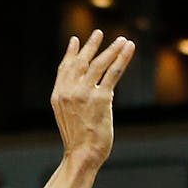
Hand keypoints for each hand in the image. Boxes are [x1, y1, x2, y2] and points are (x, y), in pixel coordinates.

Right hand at [50, 30, 135, 166]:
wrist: (82, 155)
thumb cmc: (78, 141)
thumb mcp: (68, 118)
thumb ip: (73, 101)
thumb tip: (88, 89)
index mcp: (58, 96)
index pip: (64, 69)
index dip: (70, 54)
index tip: (75, 41)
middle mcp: (69, 92)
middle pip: (81, 62)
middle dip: (90, 46)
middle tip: (98, 33)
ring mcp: (84, 94)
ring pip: (99, 64)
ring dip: (112, 49)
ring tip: (122, 40)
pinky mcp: (101, 98)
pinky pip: (113, 73)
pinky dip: (122, 59)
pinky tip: (128, 49)